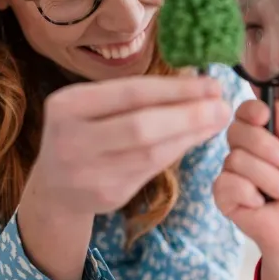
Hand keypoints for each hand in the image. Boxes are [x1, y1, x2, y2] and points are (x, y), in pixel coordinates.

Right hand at [31, 76, 232, 214]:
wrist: (55, 186)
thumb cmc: (85, 133)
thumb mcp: (93, 106)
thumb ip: (136, 96)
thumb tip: (200, 86)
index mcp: (67, 106)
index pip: (130, 93)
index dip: (175, 89)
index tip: (211, 84)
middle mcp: (72, 139)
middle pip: (141, 126)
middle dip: (188, 115)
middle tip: (223, 106)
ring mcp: (88, 172)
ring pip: (150, 153)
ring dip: (190, 135)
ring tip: (217, 121)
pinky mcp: (106, 195)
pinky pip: (150, 171)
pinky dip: (177, 152)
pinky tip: (196, 139)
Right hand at [213, 99, 278, 261]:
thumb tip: (274, 99)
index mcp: (266, 137)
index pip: (248, 112)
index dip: (252, 109)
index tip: (265, 115)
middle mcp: (245, 152)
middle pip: (237, 130)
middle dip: (262, 143)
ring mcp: (232, 173)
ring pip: (235, 158)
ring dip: (266, 177)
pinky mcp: (223, 196)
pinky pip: (226, 182)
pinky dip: (248, 192)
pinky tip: (260, 204)